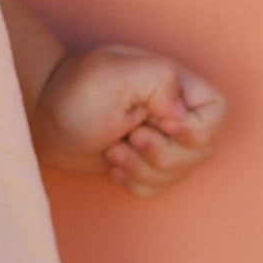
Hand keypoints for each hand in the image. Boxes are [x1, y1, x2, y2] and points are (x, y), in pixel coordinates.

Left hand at [33, 43, 227, 198]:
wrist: (44, 116)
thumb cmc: (76, 92)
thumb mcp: (114, 74)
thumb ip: (159, 81)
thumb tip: (181, 114)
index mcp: (177, 84)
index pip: (218, 113)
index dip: (193, 129)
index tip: (159, 123)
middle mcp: (176, 113)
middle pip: (201, 152)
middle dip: (161, 155)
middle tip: (128, 138)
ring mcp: (163, 140)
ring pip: (180, 175)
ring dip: (143, 170)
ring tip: (114, 150)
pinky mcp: (145, 163)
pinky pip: (158, 188)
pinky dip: (136, 183)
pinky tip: (115, 165)